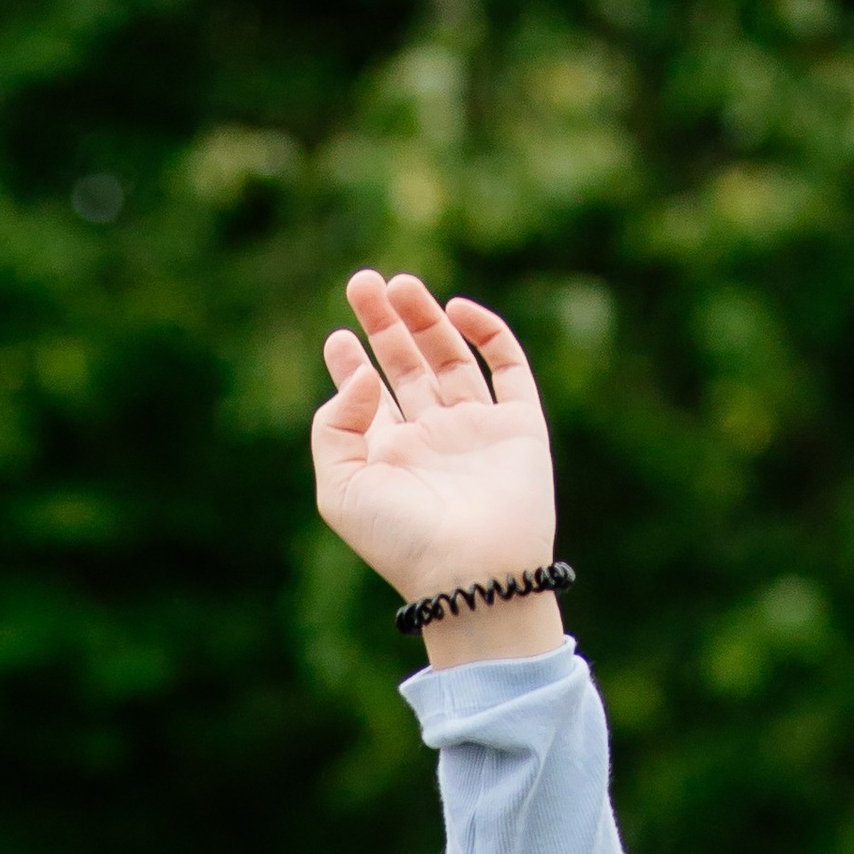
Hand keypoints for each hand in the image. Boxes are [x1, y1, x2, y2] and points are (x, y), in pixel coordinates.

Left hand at [312, 272, 559, 660]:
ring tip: (399, 284)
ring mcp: (476, 429)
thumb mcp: (341, 490)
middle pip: (405, 367)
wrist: (471, 571)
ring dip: (425, 318)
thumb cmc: (401, 539)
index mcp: (389, 457)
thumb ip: (334, 427)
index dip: (350, 363)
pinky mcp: (519, 425)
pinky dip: (487, 333)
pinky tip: (456, 310)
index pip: (367, 399)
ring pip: (450, 358)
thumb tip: (363, 374)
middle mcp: (431, 440)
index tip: (338, 337)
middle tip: (362, 282)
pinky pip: (507, 367)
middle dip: (383, 324)